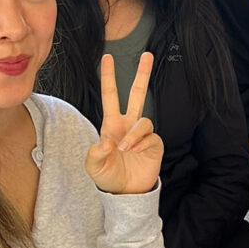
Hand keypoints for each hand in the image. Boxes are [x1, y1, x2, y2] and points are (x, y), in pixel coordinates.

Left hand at [85, 53, 162, 194]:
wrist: (126, 192)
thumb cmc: (108, 176)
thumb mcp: (93, 167)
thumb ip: (95, 154)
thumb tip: (107, 142)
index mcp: (112, 124)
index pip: (110, 95)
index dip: (108, 76)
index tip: (108, 57)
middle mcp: (129, 124)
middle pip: (138, 93)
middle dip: (142, 74)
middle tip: (147, 54)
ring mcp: (142, 134)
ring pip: (144, 120)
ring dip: (133, 135)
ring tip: (125, 150)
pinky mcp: (155, 143)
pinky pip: (151, 137)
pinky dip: (141, 145)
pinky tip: (136, 154)